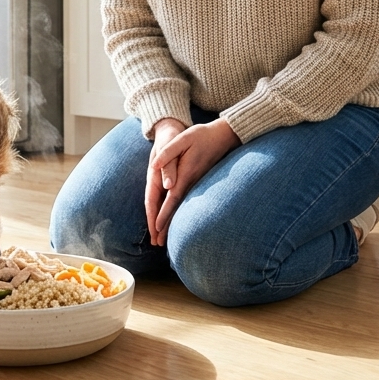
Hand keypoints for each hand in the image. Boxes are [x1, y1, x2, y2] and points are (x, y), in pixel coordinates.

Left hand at [146, 117, 240, 245]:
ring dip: (173, 223)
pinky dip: (180, 213)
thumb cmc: (201, 135)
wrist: (224, 136)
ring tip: (165, 239)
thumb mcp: (183, 138)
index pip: (172, 198)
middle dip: (167, 225)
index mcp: (186, 174)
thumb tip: (155, 167)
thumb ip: (168, 153)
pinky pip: (187, 202)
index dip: (164, 214)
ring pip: (183, 207)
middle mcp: (192, 182)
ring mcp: (197, 184)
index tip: (157, 228)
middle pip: (177, 208)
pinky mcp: (199, 182)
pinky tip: (177, 222)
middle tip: (158, 243)